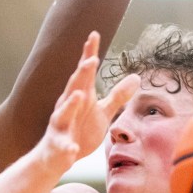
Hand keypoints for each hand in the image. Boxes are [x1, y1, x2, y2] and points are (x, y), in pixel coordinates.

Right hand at [38, 32, 139, 173]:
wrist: (56, 157)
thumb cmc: (79, 130)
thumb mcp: (101, 112)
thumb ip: (117, 95)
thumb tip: (136, 77)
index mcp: (79, 97)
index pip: (84, 73)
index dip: (89, 54)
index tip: (94, 35)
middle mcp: (67, 107)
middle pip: (74, 87)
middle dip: (81, 74)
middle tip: (92, 60)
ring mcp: (61, 126)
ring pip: (63, 113)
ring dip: (71, 104)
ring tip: (80, 95)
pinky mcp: (58, 146)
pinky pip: (63, 146)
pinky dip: (67, 147)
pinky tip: (72, 148)